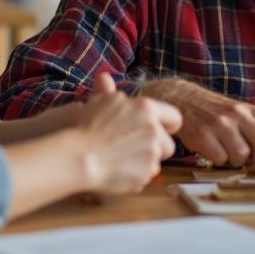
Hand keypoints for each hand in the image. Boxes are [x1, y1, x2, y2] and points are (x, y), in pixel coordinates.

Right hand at [77, 73, 181, 194]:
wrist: (80, 157)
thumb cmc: (86, 125)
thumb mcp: (99, 102)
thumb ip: (108, 90)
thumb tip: (104, 77)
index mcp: (147, 109)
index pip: (175, 117)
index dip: (169, 125)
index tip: (161, 129)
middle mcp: (154, 131)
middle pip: (169, 145)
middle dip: (156, 147)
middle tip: (135, 146)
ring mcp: (151, 155)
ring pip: (156, 161)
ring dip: (145, 161)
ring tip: (122, 158)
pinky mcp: (145, 176)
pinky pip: (146, 176)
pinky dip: (136, 175)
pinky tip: (118, 169)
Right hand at [140, 79, 254, 171]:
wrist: (182, 100)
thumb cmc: (215, 112)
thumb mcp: (239, 112)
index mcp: (250, 109)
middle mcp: (237, 114)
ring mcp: (219, 123)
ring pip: (242, 155)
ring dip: (237, 162)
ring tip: (228, 155)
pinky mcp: (202, 135)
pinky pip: (220, 159)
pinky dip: (219, 161)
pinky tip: (213, 152)